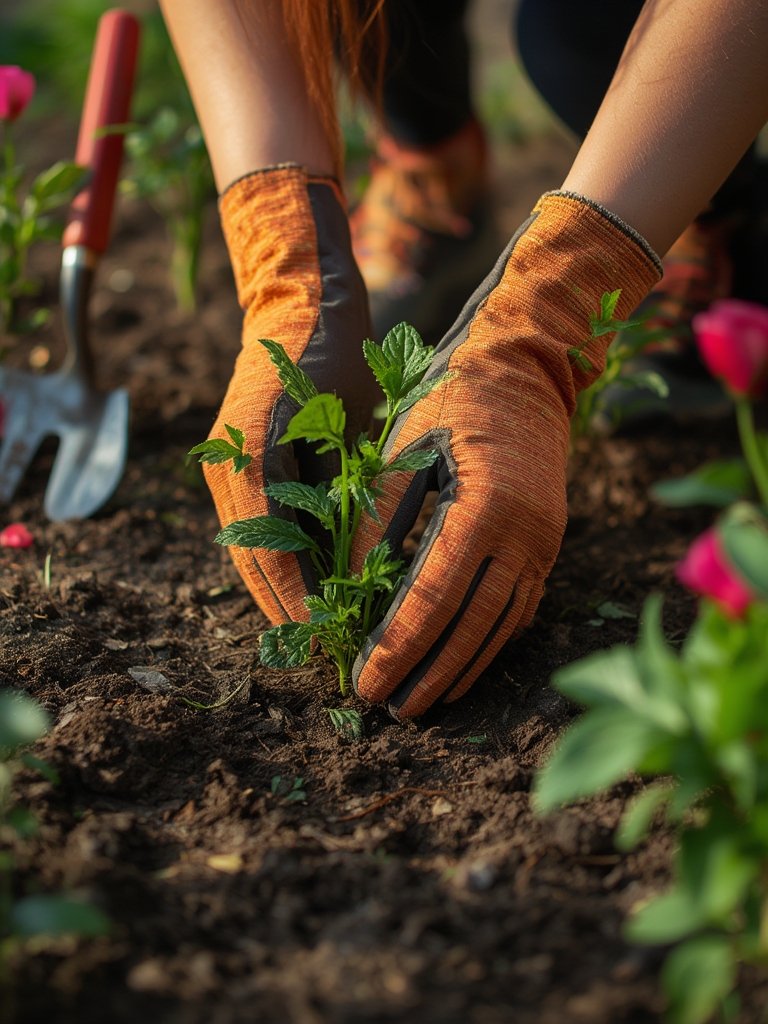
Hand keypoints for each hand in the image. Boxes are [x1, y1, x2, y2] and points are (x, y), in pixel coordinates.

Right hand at [205, 165, 377, 622]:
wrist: (304, 305)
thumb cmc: (333, 353)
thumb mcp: (344, 418)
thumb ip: (341, 487)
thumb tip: (354, 563)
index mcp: (250, 457)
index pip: (269, 547)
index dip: (292, 595)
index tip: (318, 633)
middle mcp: (233, 469)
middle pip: (255, 557)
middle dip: (284, 605)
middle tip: (320, 650)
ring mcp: (234, 467)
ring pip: (256, 548)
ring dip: (282, 591)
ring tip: (314, 633)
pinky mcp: (247, 464)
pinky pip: (264, 525)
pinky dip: (286, 560)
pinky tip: (312, 588)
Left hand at [351, 190, 661, 717]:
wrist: (528, 367)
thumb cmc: (454, 399)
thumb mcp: (406, 450)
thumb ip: (379, 521)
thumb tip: (347, 590)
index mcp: (485, 506)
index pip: (432, 597)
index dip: (397, 646)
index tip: (364, 680)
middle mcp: (526, 533)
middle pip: (471, 625)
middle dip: (427, 672)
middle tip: (389, 710)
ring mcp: (546, 542)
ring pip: (502, 625)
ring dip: (462, 668)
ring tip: (425, 703)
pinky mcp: (551, 543)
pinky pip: (521, 607)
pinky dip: (492, 642)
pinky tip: (466, 665)